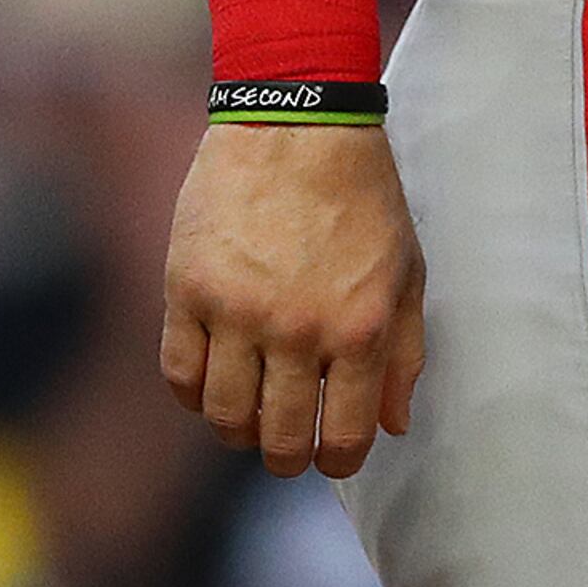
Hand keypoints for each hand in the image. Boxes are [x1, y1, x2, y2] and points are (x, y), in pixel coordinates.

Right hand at [159, 121, 426, 479]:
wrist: (297, 125)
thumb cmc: (363, 197)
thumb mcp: (407, 270)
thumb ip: (404, 352)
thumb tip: (392, 424)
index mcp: (359, 328)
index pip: (342, 435)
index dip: (336, 460)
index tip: (331, 458)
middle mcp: (297, 330)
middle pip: (277, 439)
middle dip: (285, 457)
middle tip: (286, 450)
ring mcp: (237, 313)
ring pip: (223, 416)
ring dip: (237, 430)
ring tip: (250, 418)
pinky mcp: (187, 291)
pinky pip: (180, 374)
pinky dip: (194, 393)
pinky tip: (214, 380)